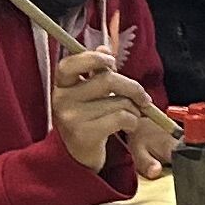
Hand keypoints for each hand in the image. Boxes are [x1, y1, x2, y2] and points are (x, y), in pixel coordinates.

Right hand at [50, 39, 172, 177]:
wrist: (76, 156)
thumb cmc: (87, 119)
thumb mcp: (88, 93)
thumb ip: (96, 71)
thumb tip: (104, 47)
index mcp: (61, 85)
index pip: (70, 63)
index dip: (93, 58)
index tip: (111, 61)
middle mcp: (62, 99)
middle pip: (107, 80)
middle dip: (133, 88)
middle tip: (143, 98)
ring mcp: (72, 117)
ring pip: (119, 101)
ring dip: (134, 109)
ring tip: (132, 116)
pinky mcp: (85, 133)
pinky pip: (121, 118)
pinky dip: (132, 122)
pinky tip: (128, 126)